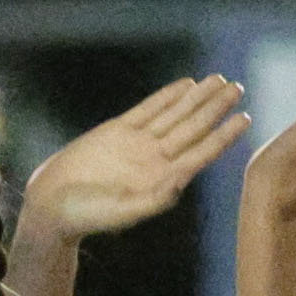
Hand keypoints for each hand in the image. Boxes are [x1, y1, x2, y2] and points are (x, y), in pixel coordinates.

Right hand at [23, 74, 248, 243]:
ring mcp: (138, 144)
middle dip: (215, 108)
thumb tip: (180, 181)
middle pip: (193, 128)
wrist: (51, 205)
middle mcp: (156, 160)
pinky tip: (185, 85)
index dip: (223, 136)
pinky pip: (148, 109)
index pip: (201, 153)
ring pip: (174, 115)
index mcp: (163, 180)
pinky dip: (167, 96)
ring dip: (197, 98)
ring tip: (220, 79)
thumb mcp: (121, 212)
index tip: (244, 118)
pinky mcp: (117, 131)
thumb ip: (152, 200)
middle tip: (237, 88)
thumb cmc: (86, 216)